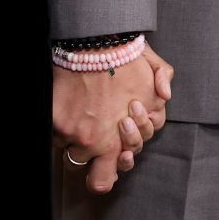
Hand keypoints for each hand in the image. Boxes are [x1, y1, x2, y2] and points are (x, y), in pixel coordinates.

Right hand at [52, 45, 174, 193]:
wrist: (94, 41)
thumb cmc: (123, 54)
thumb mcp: (152, 65)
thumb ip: (162, 81)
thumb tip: (164, 95)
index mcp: (123, 137)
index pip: (114, 173)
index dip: (116, 165)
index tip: (115, 153)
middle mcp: (97, 142)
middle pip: (96, 178)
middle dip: (99, 168)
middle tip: (101, 146)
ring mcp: (74, 134)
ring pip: (72, 154)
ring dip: (78, 142)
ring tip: (85, 116)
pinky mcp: (56, 122)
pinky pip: (55, 136)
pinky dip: (61, 127)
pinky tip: (71, 108)